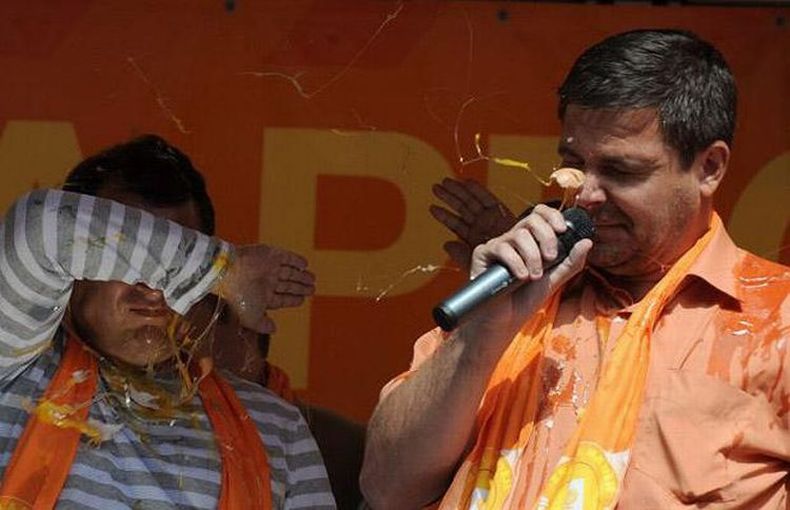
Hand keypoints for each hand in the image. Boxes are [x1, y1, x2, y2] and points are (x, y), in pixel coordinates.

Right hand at [215, 244, 314, 332]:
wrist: (230, 272)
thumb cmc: (239, 296)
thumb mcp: (251, 317)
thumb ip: (262, 325)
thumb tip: (274, 330)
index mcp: (262, 296)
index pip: (281, 299)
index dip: (292, 299)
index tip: (302, 300)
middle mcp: (266, 282)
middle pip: (287, 285)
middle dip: (300, 288)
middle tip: (312, 289)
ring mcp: (269, 267)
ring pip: (289, 272)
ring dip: (301, 276)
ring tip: (312, 279)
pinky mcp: (271, 254)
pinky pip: (286, 258)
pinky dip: (296, 261)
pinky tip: (304, 265)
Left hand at [430, 178, 515, 268]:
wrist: (522, 265)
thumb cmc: (500, 267)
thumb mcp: (477, 262)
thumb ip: (461, 254)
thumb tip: (446, 245)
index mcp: (474, 237)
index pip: (456, 224)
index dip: (444, 216)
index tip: (432, 208)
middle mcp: (482, 225)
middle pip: (463, 208)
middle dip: (449, 197)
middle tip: (435, 187)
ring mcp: (491, 218)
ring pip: (472, 201)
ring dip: (459, 191)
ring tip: (446, 182)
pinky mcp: (502, 213)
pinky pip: (489, 199)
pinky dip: (479, 190)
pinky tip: (467, 182)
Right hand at [460, 204, 591, 349]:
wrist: (505, 321)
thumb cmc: (526, 299)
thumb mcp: (554, 280)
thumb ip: (571, 262)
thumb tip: (587, 242)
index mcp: (531, 240)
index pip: (540, 214)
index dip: (552, 216)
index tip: (563, 230)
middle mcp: (513, 239)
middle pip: (531, 219)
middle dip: (546, 237)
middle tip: (551, 258)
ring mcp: (498, 245)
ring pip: (518, 234)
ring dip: (532, 256)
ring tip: (534, 276)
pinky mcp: (482, 255)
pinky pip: (501, 248)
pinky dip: (515, 263)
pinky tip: (520, 277)